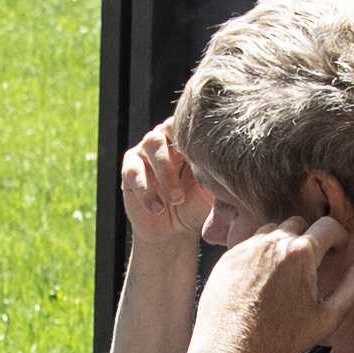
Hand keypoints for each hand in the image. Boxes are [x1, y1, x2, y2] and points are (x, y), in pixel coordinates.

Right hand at [117, 122, 211, 248]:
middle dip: (186, 154)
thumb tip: (223, 165)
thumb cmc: (196, 206)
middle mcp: (166, 138)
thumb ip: (215, 174)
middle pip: (168, 128)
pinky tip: (158, 209)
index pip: (190, 122)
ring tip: (176, 200)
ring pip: (151, 145)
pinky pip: (133, 171)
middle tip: (192, 183)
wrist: (173, 230)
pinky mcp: (130, 168)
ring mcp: (145, 151)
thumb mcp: (210, 191)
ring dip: (165, 173)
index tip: (207, 160)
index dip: (197, 136)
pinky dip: (146, 191)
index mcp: (188, 139)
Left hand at [196, 209, 353, 352]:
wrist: (229, 349)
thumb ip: (351, 290)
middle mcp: (272, 242)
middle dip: (310, 238)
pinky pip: (250, 244)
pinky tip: (262, 278)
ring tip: (286, 269)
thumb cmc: (280, 337)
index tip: (339, 249)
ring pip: (272, 231)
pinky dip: (260, 253)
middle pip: (299, 224)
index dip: (339, 235)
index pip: (328, 226)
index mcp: (301, 253)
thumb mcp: (326, 320)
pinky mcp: (228, 257)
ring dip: (283, 243)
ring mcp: (247, 247)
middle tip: (312, 262)